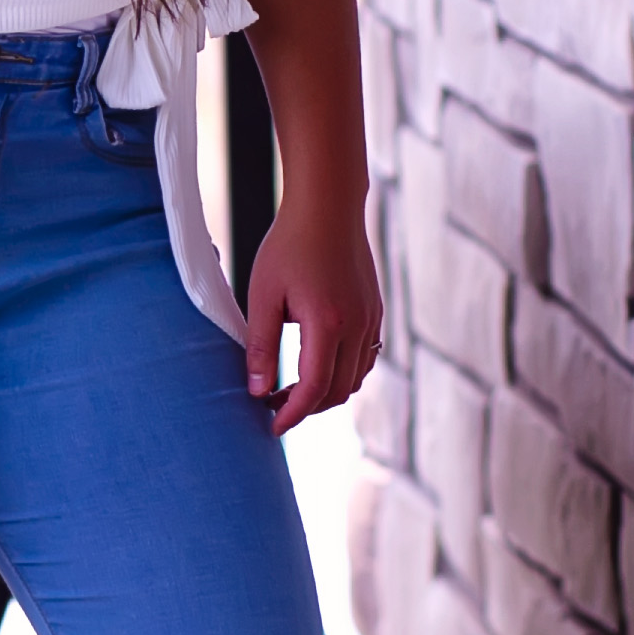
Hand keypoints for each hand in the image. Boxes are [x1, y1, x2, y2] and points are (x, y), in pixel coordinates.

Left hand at [245, 202, 382, 437]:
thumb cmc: (289, 246)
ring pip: (355, 379)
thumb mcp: (263, 295)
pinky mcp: (375, 312)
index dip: (292, 414)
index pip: (314, 388)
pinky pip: (365, 359)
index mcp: (328, 323)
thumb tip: (257, 391)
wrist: (328, 208)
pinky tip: (315, 367)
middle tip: (272, 406)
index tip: (271, 426)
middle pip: (338, 391)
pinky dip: (342, 374)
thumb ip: (260, 345)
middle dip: (306, 408)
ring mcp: (372, 320)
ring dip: (325, 393)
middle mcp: (358, 327)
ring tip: (289, 390)